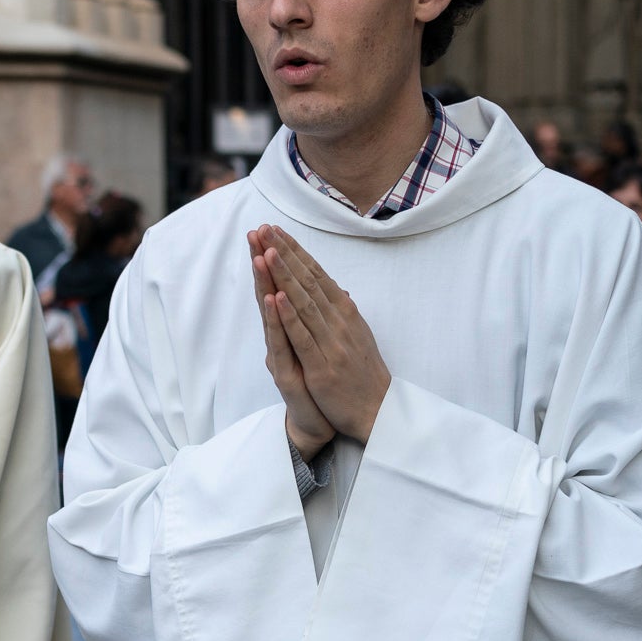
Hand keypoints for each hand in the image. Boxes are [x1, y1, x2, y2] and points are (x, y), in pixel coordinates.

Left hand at [254, 225, 390, 443]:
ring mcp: (331, 343)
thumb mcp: (356, 335)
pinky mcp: (322, 366)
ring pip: (304, 303)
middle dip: (285, 253)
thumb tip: (339, 290)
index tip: (275, 230)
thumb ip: (344, 312)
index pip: (316, 274)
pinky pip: (303, 337)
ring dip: (285, 276)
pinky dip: (289, 316)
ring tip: (268, 251)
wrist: (377, 411)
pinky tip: (276, 297)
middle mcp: (339, 321)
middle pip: (308, 281)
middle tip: (264, 229)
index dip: (295, 251)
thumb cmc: (363, 372)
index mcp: (345, 312)